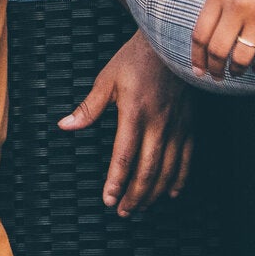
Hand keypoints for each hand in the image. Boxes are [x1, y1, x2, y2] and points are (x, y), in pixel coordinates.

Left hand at [58, 31, 192, 215]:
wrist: (172, 43)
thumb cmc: (135, 58)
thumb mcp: (107, 79)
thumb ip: (88, 107)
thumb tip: (65, 126)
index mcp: (134, 113)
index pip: (123, 157)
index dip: (116, 182)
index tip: (108, 200)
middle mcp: (158, 124)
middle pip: (147, 170)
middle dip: (135, 196)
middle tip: (124, 213)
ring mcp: (176, 126)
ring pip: (168, 170)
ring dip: (154, 193)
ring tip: (141, 208)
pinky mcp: (189, 125)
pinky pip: (187, 159)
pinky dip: (179, 180)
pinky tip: (170, 193)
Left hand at [189, 0, 254, 78]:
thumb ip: (217, 8)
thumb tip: (205, 44)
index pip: (200, 34)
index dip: (197, 57)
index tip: (198, 71)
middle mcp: (236, 6)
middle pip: (217, 50)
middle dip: (215, 69)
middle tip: (218, 77)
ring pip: (241, 57)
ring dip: (238, 70)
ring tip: (239, 71)